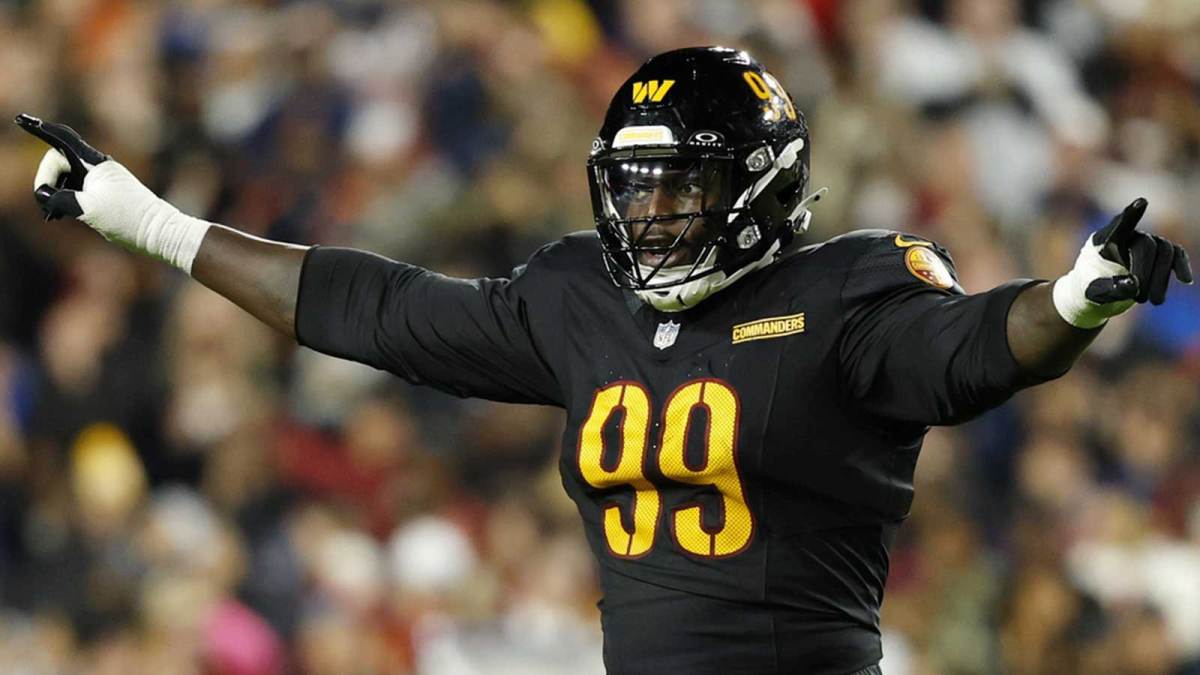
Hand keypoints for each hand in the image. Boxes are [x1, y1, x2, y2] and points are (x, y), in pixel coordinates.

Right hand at [15, 113, 209, 271]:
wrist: (161, 232)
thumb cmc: (128, 218)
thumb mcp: (88, 209)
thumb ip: (60, 199)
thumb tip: (46, 195)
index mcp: (95, 164)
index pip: (61, 140)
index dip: (40, 130)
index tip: (22, 121)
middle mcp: (99, 168)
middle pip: (59, 162)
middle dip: (46, 180)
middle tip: (46, 207)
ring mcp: (103, 181)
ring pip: (67, 178)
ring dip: (55, 193)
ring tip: (53, 216)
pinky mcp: (107, 194)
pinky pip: (77, 190)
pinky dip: (66, 199)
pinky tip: (59, 216)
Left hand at [1053, 198, 1192, 328]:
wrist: (1099, 294)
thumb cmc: (1091, 290)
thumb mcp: (1093, 293)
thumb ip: (1110, 288)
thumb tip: (1133, 286)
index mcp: (1105, 240)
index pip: (1120, 224)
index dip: (1132, 214)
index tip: (1142, 202)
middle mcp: (1129, 236)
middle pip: (1146, 245)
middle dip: (1145, 273)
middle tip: (1140, 299)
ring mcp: (1146, 242)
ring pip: (1164, 251)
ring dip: (1161, 278)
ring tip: (1154, 302)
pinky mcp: (1160, 254)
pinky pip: (1176, 254)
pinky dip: (1181, 267)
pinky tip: (1185, 281)